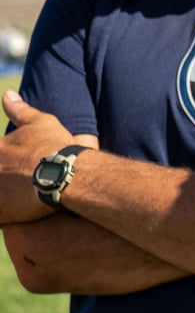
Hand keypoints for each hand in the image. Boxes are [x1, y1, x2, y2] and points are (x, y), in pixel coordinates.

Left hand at [0, 92, 72, 224]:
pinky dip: (3, 217)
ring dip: (2, 197)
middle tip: (20, 178)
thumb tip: (7, 95)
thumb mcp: (40, 123)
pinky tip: (12, 217)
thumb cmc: (57, 147)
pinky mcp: (1, 212)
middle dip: (1, 176)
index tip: (11, 167)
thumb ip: (20, 110)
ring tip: (14, 197)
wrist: (69, 174)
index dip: (2, 160)